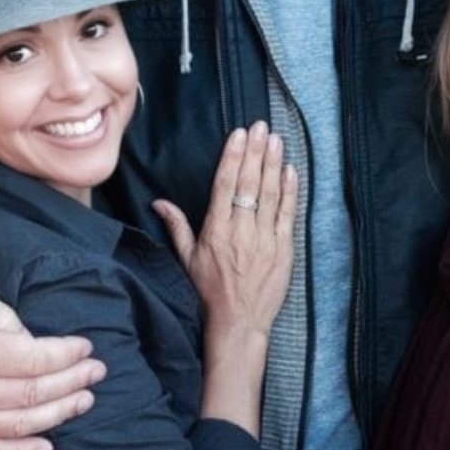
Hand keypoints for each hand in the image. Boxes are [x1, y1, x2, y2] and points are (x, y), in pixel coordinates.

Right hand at [0, 276, 105, 449]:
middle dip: (71, 383)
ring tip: (84, 400)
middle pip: (31, 394)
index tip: (86, 347)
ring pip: (17, 426)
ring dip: (58, 414)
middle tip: (97, 372)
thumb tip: (32, 341)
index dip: (65, 355)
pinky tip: (48, 446)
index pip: (32, 360)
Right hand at [153, 122, 296, 340]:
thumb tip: (159, 202)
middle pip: (249, 184)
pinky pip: (288, 215)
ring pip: (270, 195)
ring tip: (275, 140)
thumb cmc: (209, 292)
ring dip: (273, 164)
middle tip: (260, 126)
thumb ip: (176, 227)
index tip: (238, 135)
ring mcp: (264, 240)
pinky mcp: (283, 250)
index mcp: (215, 231)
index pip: (224, 186)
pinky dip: (290, 191)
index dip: (232, 157)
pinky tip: (290, 170)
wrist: (237, 323)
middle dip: (255, 152)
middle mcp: (240, 232)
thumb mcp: (187, 259)